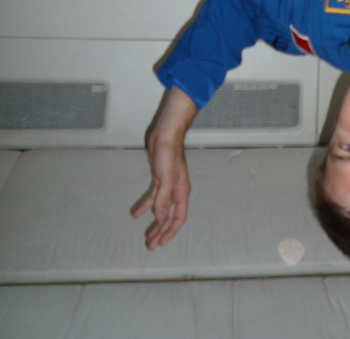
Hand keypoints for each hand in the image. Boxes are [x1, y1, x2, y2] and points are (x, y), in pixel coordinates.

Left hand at [132, 86, 197, 249]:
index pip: (178, 217)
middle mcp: (175, 191)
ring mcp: (167, 186)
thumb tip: (159, 218)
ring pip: (160, 210)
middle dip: (160, 231)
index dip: (170, 232)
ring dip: (154, 223)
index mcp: (181, 192)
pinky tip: (136, 214)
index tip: (161, 243)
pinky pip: (152, 198)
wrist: (165, 135)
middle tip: (150, 245)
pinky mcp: (158, 180)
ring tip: (146, 236)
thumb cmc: (169, 155)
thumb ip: (163, 198)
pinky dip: (145, 207)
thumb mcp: (166, 178)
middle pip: (168, 217)